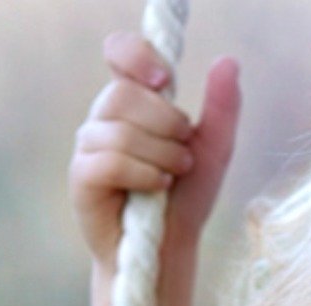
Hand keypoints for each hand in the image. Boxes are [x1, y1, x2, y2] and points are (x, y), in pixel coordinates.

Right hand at [68, 31, 240, 268]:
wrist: (170, 247)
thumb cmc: (187, 196)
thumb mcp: (215, 149)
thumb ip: (222, 107)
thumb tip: (228, 61)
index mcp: (134, 101)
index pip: (120, 52)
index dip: (137, 55)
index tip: (166, 79)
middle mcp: (105, 117)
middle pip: (125, 94)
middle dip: (168, 122)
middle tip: (185, 150)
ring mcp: (88, 146)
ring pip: (121, 131)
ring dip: (162, 154)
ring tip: (176, 173)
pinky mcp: (82, 177)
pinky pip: (110, 161)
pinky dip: (144, 174)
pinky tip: (159, 187)